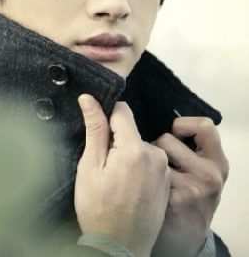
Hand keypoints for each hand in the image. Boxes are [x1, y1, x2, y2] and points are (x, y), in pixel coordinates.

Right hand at [74, 94, 170, 256]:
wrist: (119, 246)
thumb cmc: (98, 208)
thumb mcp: (89, 166)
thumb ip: (95, 128)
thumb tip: (89, 99)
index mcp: (135, 149)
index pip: (121, 111)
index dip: (105, 117)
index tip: (96, 133)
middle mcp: (155, 156)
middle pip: (130, 130)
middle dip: (115, 141)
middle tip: (102, 167)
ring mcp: (163, 169)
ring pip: (138, 146)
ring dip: (125, 155)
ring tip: (114, 180)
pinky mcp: (166, 181)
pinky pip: (148, 162)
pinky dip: (136, 168)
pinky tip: (126, 187)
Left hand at [152, 117, 228, 256]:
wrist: (182, 240)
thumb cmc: (187, 198)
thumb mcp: (201, 172)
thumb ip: (192, 147)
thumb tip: (167, 117)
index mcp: (217, 162)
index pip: (204, 126)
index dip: (183, 124)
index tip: (173, 132)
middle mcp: (209, 175)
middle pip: (167, 138)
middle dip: (156, 147)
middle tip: (161, 166)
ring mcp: (191, 189)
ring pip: (152, 155)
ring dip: (146, 163)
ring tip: (153, 179)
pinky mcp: (171, 201)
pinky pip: (144, 173)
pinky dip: (139, 178)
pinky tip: (147, 191)